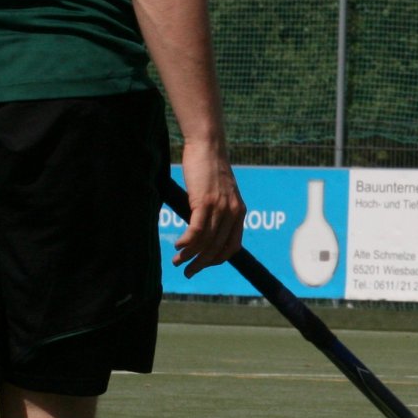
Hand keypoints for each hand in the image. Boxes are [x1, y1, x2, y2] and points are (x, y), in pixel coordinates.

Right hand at [173, 143, 243, 275]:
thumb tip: (205, 226)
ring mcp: (220, 208)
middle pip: (217, 248)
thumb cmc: (210, 168)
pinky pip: (197, 229)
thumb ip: (217, 210)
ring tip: (177, 262)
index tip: (204, 264)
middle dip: (201, 263)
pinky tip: (178, 246)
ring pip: (206, 241)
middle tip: (188, 272)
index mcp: (239, 213)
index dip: (217, 259)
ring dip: (190, 255)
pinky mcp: (205, 201)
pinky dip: (187, 242)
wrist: (208, 145)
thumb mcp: (219, 192)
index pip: (232, 246)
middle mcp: (233, 213)